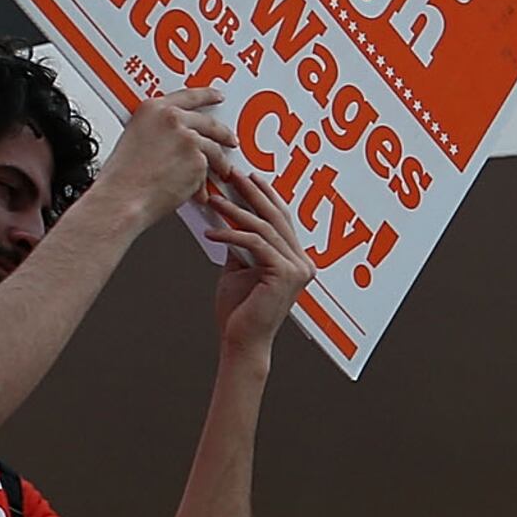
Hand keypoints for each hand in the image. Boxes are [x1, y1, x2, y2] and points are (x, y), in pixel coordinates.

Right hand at [89, 86, 234, 220]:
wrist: (122, 196)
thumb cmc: (122, 176)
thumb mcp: (134, 138)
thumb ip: (157, 131)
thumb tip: (172, 140)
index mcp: (153, 109)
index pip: (188, 96)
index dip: (207, 96)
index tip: (217, 96)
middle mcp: (172, 119)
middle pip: (208, 122)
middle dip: (222, 133)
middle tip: (229, 138)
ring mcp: (188, 138)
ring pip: (213, 148)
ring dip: (220, 161)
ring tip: (223, 170)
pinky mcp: (198, 160)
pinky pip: (206, 171)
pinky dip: (203, 184)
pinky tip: (198, 193)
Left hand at [197, 164, 310, 353]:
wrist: (241, 342)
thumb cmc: (238, 311)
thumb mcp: (239, 269)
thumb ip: (241, 246)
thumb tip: (229, 217)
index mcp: (296, 261)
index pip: (283, 220)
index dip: (267, 195)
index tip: (249, 178)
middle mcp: (303, 263)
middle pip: (277, 218)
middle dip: (253, 193)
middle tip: (233, 175)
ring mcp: (297, 270)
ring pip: (265, 228)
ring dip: (236, 211)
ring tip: (215, 200)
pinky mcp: (284, 275)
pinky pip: (255, 245)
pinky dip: (232, 235)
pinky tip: (212, 232)